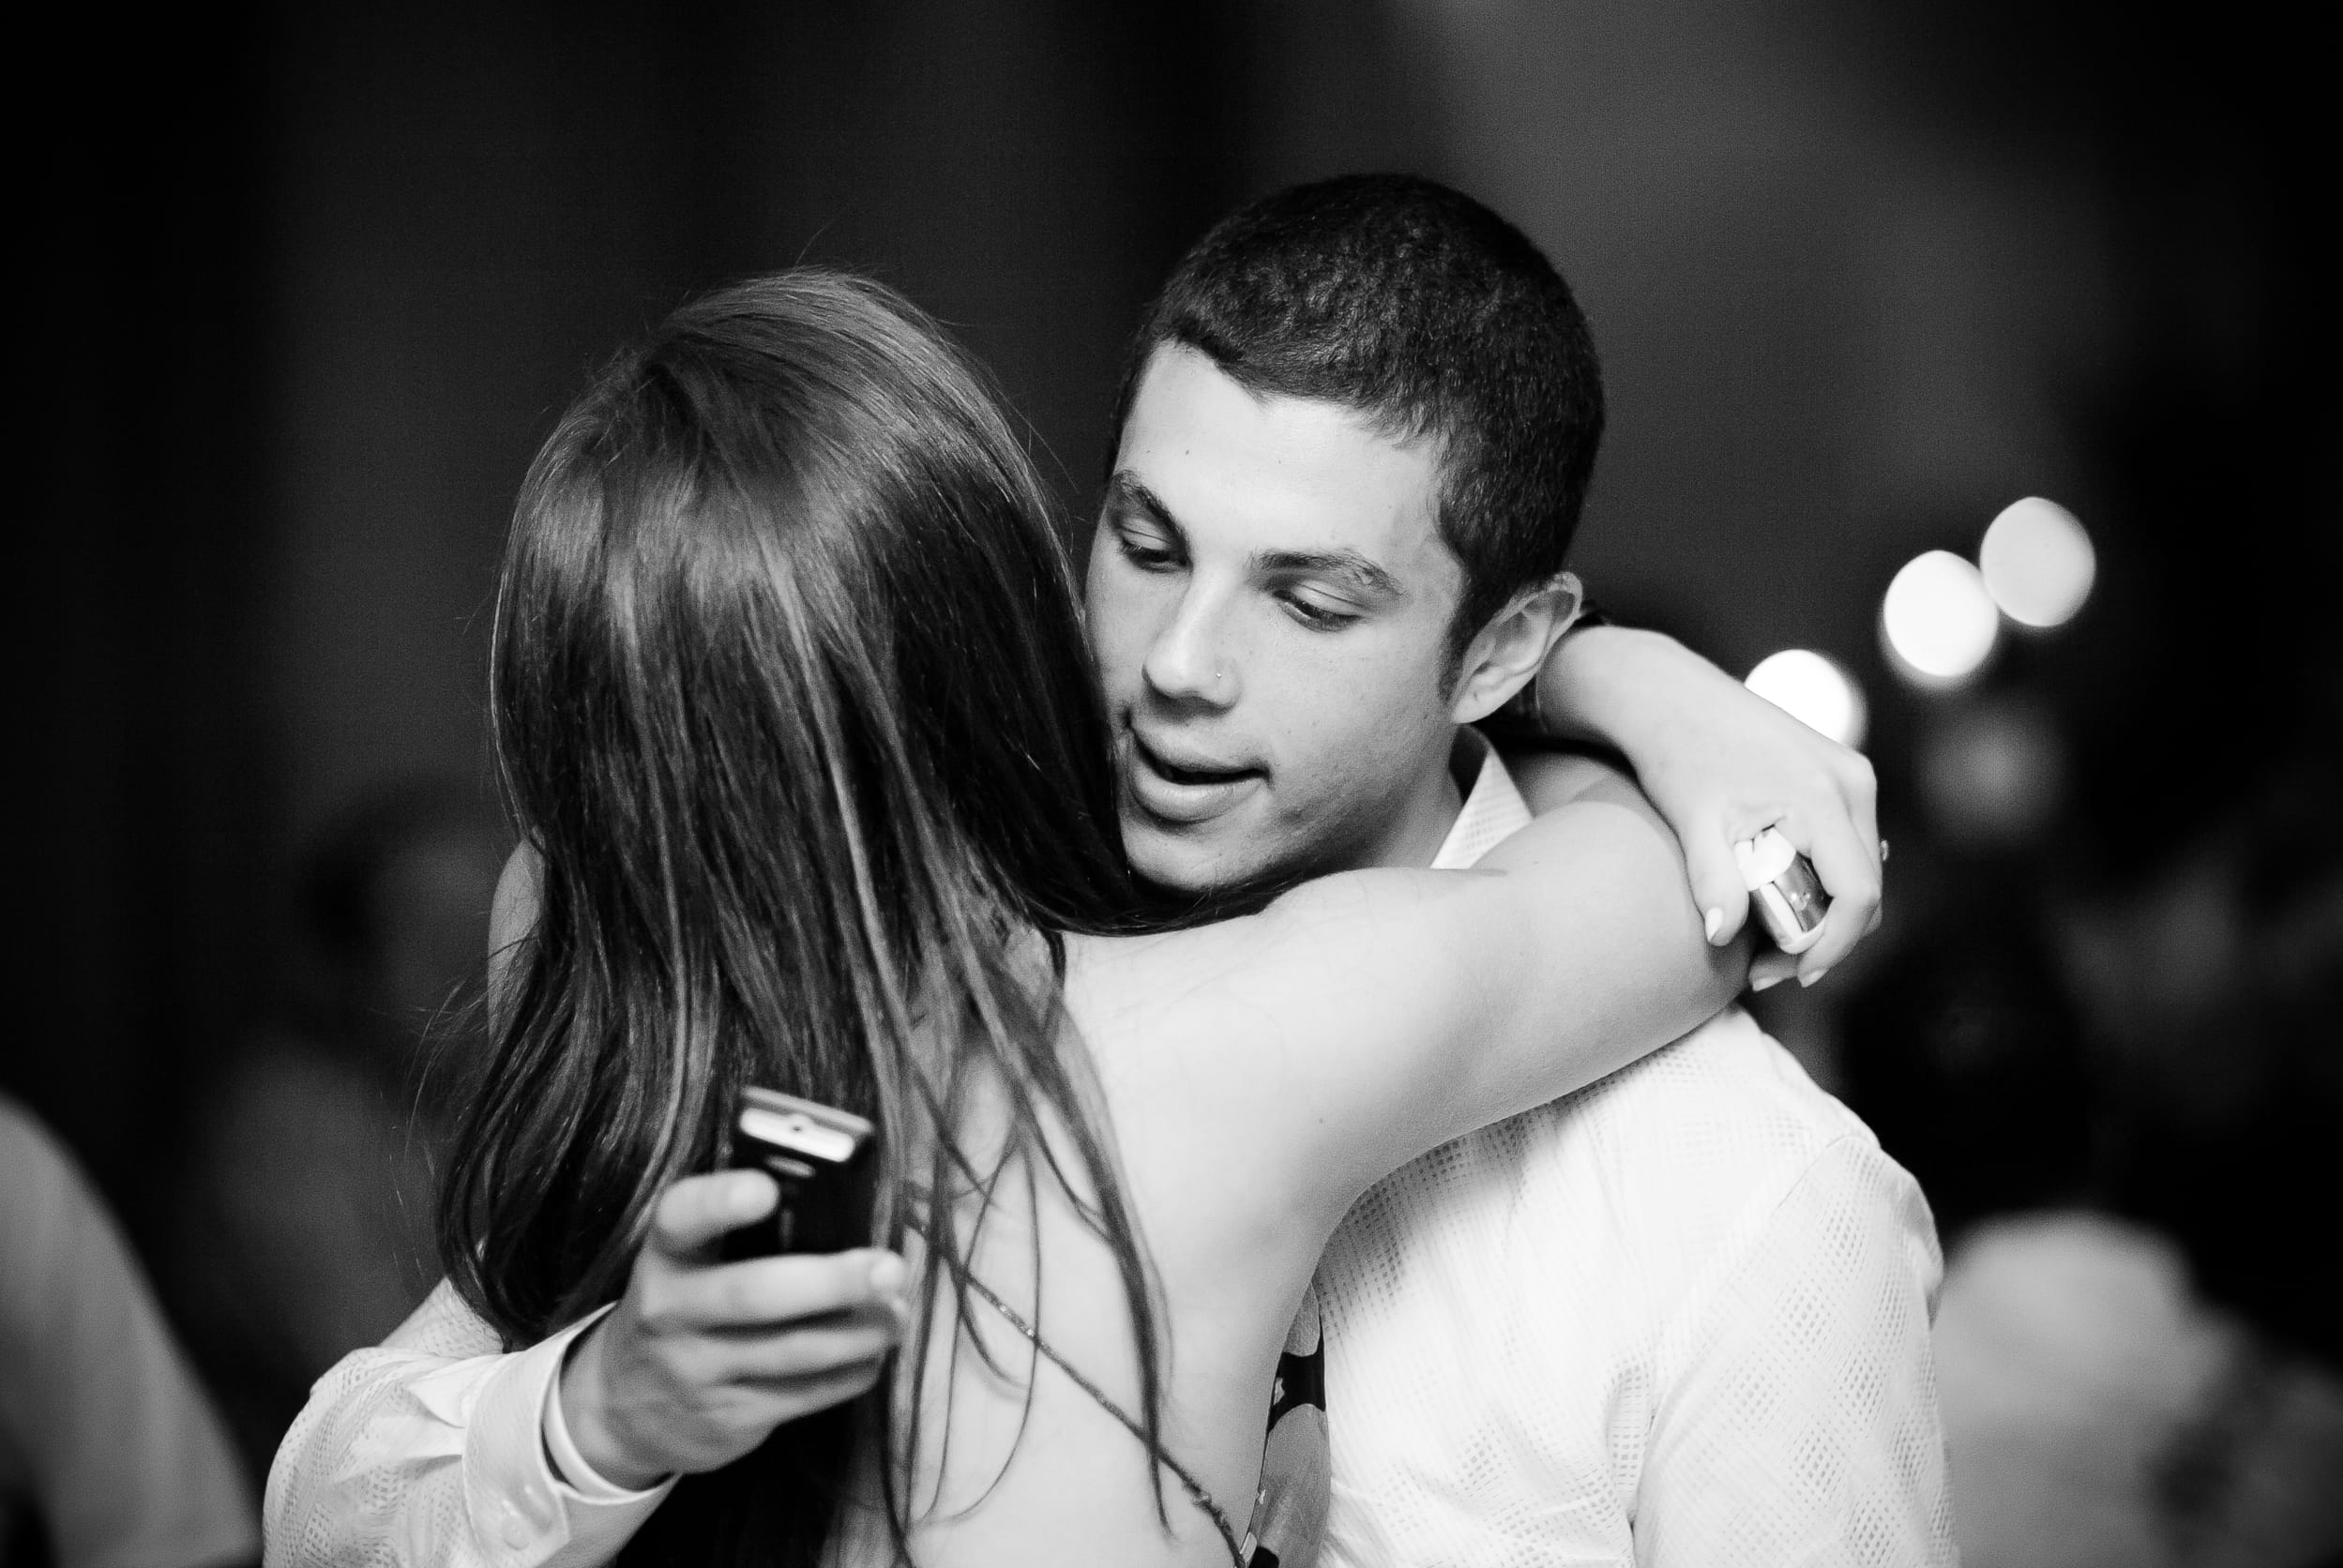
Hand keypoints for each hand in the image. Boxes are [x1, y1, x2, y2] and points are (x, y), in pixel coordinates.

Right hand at [559, 1170, 909, 1488]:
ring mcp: (698, 1372)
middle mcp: (673, 1313)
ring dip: (857, 1333)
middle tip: (890, 1269)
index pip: (681, 1218)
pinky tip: (875, 1353)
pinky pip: (802, 1396)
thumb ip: (741, 1234)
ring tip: (898, 1313)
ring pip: (791, 1351)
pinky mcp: (728, 1421)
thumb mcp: (687, 1264)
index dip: (721, 1201)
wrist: (623, 1409)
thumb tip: (839, 1200)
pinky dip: (849, 1373)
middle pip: (753, 1294)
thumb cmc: (683, 1308)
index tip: (767, 1188)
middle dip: (830, 1281)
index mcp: (666, 1256)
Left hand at [1534, 627, 1881, 984]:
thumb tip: (1720, 938)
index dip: (1831, 946)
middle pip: (1866, 887)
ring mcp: (1850, 773)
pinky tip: (1776, 896)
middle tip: (1766, 967)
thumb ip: (1712, 881)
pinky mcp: (1838, 771)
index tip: (1788, 974)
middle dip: (1825, 937)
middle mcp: (1852, 782)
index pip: (1858, 894)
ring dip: (1824, 910)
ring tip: (1766, 938)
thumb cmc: (1676, 754)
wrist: (1668, 694)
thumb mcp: (1692, 821)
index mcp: (1824, 796)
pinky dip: (1822, 877)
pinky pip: (1848, 842)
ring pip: (1860, 868)